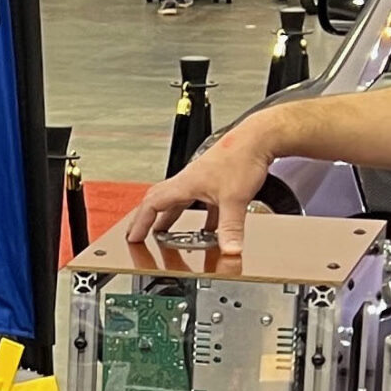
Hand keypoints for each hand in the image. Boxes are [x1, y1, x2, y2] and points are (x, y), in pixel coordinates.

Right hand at [122, 123, 276, 252]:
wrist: (257, 139)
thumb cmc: (241, 157)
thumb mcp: (235, 199)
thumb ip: (231, 228)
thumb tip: (229, 250)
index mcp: (185, 184)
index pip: (152, 204)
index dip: (140, 223)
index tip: (133, 237)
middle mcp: (188, 181)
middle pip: (157, 200)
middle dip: (146, 218)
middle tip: (138, 232)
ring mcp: (200, 180)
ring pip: (177, 201)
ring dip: (168, 217)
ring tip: (164, 233)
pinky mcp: (214, 181)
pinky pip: (197, 202)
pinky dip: (196, 216)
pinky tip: (208, 228)